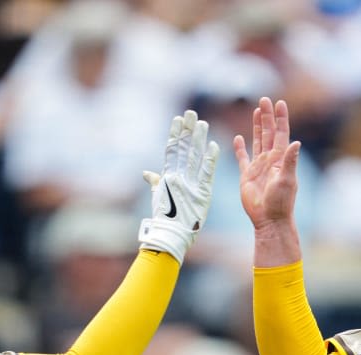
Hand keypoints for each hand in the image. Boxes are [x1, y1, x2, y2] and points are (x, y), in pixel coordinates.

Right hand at [139, 109, 218, 263]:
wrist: (170, 236)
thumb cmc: (164, 219)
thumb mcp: (158, 197)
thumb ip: (154, 182)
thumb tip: (146, 172)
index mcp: (167, 177)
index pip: (172, 150)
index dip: (176, 134)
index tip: (179, 119)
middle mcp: (176, 177)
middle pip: (182, 149)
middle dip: (187, 130)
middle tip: (191, 113)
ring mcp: (188, 184)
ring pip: (193, 157)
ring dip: (198, 139)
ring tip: (202, 123)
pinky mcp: (200, 193)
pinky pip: (206, 173)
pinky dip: (210, 159)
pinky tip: (214, 145)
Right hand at [235, 97, 301, 229]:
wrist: (269, 220)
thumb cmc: (281, 202)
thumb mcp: (287, 180)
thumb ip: (290, 161)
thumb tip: (296, 143)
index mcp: (280, 159)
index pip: (281, 133)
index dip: (281, 118)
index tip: (280, 102)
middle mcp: (270, 160)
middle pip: (268, 132)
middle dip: (266, 116)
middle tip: (264, 99)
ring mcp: (258, 166)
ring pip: (257, 141)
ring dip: (256, 126)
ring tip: (256, 111)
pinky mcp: (247, 176)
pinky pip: (243, 158)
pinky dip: (240, 148)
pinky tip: (238, 138)